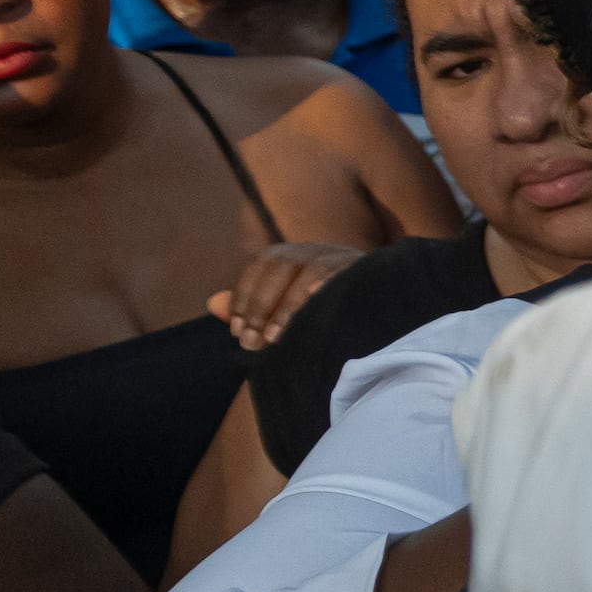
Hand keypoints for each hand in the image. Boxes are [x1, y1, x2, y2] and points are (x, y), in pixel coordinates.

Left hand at [205, 239, 363, 349]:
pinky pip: (344, 275)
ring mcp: (344, 256)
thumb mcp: (282, 311)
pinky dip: (326, 288)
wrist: (379, 313)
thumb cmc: (322, 316)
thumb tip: (213, 304)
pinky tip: (314, 308)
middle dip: (261, 305)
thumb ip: (250, 307)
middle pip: (282, 265)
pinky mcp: (366, 270)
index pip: (262, 265)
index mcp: (296, 254)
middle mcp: (319, 249)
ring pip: (311, 271)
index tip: (237, 330)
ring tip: (275, 339)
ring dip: (289, 306)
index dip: (245, 296)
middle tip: (250, 342)